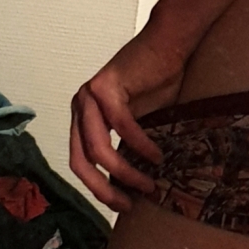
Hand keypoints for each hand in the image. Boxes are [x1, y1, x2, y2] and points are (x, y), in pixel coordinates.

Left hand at [69, 27, 185, 211]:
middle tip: (128, 205)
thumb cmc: (158, 80)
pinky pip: (122, 127)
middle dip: (104, 189)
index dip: (97, 188)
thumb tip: (136, 184)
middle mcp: (80, 107)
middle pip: (80, 161)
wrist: (169, 43)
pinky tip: (157, 155)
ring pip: (99, 149)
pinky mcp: (107, 87)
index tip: (122, 204)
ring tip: (149, 184)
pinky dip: (141, 145)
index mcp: (83, 117)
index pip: (79, 162)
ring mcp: (89, 96)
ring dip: (125, 172)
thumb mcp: (139, 121)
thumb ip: (129, 146)